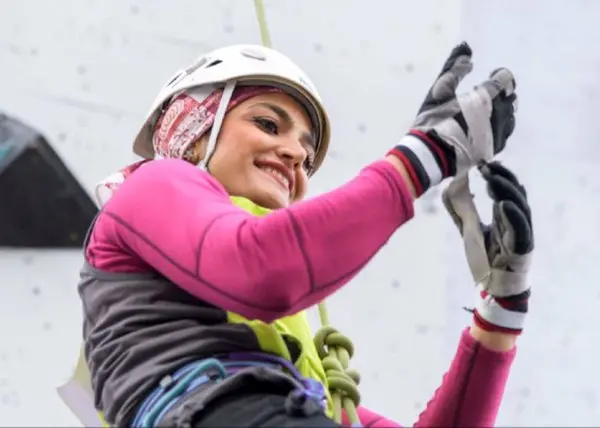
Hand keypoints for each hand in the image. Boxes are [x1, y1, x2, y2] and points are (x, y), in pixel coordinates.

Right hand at [388, 42, 516, 195]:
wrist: (430, 156)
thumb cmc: (432, 121)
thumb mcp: (439, 91)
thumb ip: (454, 69)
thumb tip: (467, 50)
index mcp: (486, 97)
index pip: (505, 79)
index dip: (499, 75)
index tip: (490, 76)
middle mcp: (497, 114)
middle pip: (509, 97)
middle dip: (498, 94)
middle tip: (481, 97)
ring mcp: (497, 133)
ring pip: (508, 117)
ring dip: (499, 111)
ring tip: (480, 115)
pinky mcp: (494, 149)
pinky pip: (502, 134)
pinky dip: (496, 128)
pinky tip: (480, 130)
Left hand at [446, 161, 533, 334]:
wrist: (493, 287)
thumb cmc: (484, 259)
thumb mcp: (469, 230)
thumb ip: (462, 211)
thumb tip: (450, 187)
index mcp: (505, 215)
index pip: (504, 189)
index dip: (496, 175)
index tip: (482, 164)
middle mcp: (516, 220)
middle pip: (514, 192)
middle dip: (501, 177)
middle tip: (486, 166)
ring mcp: (521, 233)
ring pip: (519, 205)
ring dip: (505, 190)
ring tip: (491, 178)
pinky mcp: (523, 247)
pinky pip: (521, 228)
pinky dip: (513, 215)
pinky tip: (502, 203)